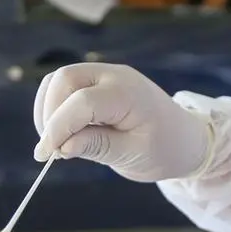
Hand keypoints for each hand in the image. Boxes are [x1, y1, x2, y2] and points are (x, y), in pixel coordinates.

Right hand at [32, 63, 211, 181]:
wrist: (185, 139)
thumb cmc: (165, 150)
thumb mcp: (132, 156)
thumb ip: (96, 147)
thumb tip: (61, 146)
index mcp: (128, 93)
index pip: (82, 102)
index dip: (58, 127)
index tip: (45, 155)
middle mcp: (115, 76)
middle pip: (64, 79)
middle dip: (50, 113)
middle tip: (51, 149)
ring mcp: (106, 75)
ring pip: (60, 80)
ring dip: (49, 108)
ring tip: (57, 142)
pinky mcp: (99, 83)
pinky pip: (66, 86)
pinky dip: (56, 106)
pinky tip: (63, 132)